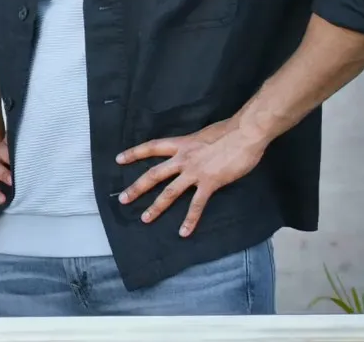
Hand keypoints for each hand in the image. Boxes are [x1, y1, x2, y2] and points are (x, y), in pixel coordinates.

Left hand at [115, 119, 267, 236]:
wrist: (245, 133)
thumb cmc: (229, 131)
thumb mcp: (203, 135)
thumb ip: (194, 146)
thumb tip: (193, 150)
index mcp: (181, 144)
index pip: (151, 147)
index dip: (134, 153)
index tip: (118, 159)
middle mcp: (183, 159)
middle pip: (154, 174)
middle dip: (137, 188)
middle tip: (123, 199)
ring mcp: (195, 172)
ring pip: (170, 192)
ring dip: (156, 207)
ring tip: (145, 219)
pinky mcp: (210, 183)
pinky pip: (197, 205)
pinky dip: (190, 220)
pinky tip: (184, 232)